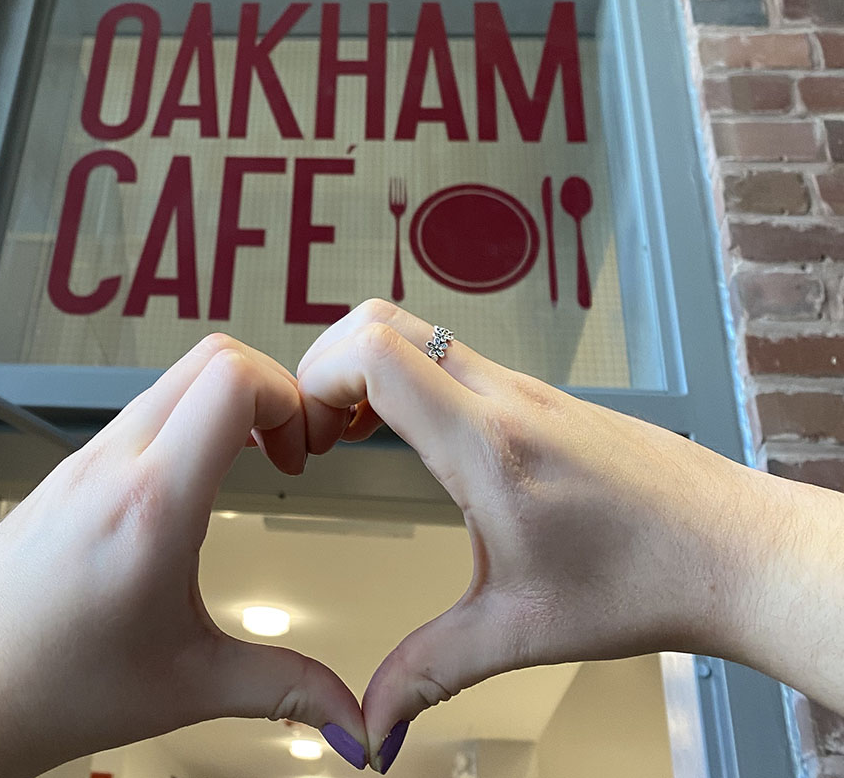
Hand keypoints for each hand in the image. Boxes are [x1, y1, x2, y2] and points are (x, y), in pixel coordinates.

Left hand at [0, 335, 365, 777]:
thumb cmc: (46, 688)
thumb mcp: (189, 686)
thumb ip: (286, 691)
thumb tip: (348, 716)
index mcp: (150, 505)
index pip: (232, 381)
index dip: (289, 396)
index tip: (305, 448)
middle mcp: (110, 466)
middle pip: (208, 359)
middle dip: (270, 390)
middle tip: (288, 448)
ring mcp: (81, 463)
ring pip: (169, 382)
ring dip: (224, 404)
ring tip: (246, 463)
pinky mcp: (63, 474)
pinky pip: (136, 415)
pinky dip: (183, 424)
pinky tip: (189, 487)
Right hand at [296, 300, 789, 772]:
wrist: (740, 550)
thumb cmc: (649, 580)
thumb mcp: (521, 631)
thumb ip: (430, 671)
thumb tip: (374, 723)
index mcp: (485, 444)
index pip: (372, 353)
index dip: (313, 381)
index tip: (306, 439)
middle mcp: (502, 397)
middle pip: (380, 321)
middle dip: (324, 368)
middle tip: (317, 432)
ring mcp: (526, 388)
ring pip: (418, 333)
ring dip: (366, 373)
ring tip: (353, 436)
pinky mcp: (543, 396)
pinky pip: (454, 357)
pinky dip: (409, 381)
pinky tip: (415, 442)